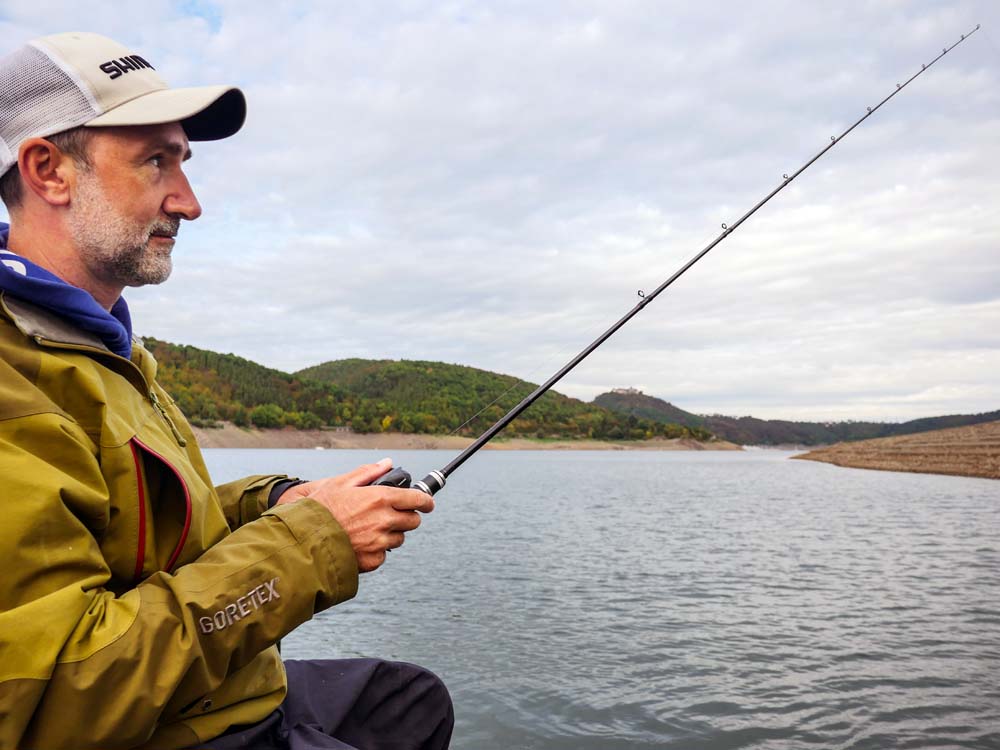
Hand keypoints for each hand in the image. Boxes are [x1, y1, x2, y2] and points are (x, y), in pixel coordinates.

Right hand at [277, 459, 434, 572]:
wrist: (303, 541)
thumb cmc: (320, 509)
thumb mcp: (340, 483)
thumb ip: (368, 473)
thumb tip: (387, 463)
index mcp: (380, 498)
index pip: (417, 499)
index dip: (426, 501)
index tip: (427, 503)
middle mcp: (384, 520)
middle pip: (413, 521)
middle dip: (407, 517)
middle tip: (393, 515)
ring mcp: (380, 542)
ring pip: (399, 539)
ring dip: (391, 534)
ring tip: (369, 530)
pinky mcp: (372, 560)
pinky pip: (383, 555)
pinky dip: (376, 550)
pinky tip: (359, 544)